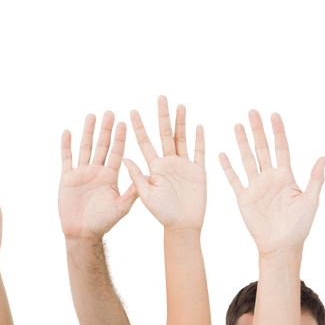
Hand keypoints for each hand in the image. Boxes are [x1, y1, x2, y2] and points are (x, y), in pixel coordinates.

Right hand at [57, 110, 137, 239]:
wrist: (82, 232)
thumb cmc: (103, 222)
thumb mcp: (121, 207)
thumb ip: (132, 192)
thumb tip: (146, 176)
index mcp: (110, 176)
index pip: (116, 152)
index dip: (119, 138)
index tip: (123, 123)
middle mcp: (97, 171)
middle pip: (102, 145)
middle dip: (105, 130)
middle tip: (109, 113)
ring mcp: (82, 173)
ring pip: (85, 147)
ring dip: (88, 132)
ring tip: (91, 116)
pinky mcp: (67, 177)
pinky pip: (66, 158)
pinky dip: (66, 145)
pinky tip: (68, 132)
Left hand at [122, 94, 206, 230]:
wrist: (183, 226)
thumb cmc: (162, 214)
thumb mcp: (146, 196)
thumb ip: (137, 178)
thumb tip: (125, 159)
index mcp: (154, 167)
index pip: (145, 142)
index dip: (139, 127)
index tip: (131, 111)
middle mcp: (168, 162)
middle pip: (165, 134)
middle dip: (163, 116)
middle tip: (161, 98)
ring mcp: (184, 165)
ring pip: (182, 139)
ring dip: (181, 123)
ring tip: (180, 106)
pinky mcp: (198, 171)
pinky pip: (199, 152)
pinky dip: (199, 140)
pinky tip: (198, 127)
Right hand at [218, 109, 324, 255]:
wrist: (282, 246)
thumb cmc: (300, 226)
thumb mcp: (311, 200)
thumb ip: (316, 178)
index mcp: (286, 177)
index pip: (281, 148)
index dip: (277, 132)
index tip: (274, 115)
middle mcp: (270, 178)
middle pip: (262, 149)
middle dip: (257, 131)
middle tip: (252, 112)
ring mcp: (256, 187)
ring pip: (247, 160)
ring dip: (242, 143)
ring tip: (238, 126)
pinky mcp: (244, 198)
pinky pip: (234, 179)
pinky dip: (228, 168)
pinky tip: (222, 154)